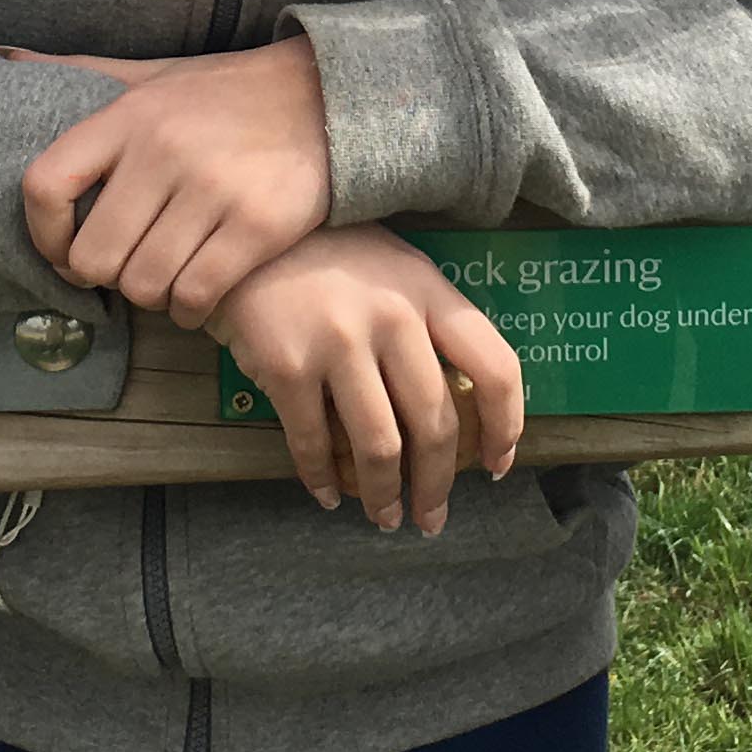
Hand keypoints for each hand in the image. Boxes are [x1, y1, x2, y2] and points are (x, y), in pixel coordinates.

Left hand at [8, 36, 334, 324]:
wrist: (328, 96)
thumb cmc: (225, 93)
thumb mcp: (151, 74)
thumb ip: (79, 71)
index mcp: (128, 116)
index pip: (44, 184)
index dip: (41, 235)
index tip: (61, 251)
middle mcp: (164, 151)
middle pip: (94, 256)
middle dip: (104, 276)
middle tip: (124, 267)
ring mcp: (213, 191)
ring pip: (144, 284)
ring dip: (149, 295)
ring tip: (163, 277)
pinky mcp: (258, 227)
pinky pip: (196, 295)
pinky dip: (189, 309)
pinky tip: (196, 294)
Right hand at [209, 226, 528, 533]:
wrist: (246, 233)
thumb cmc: (330, 257)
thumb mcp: (395, 270)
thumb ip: (429, 323)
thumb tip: (463, 407)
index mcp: (429, 291)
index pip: (495, 367)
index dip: (505, 428)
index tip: (496, 466)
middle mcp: (392, 316)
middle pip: (435, 423)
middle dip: (438, 485)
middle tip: (431, 517)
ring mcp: (338, 341)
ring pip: (379, 445)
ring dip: (385, 495)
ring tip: (384, 518)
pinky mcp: (287, 364)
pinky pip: (313, 441)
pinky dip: (321, 479)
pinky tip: (327, 494)